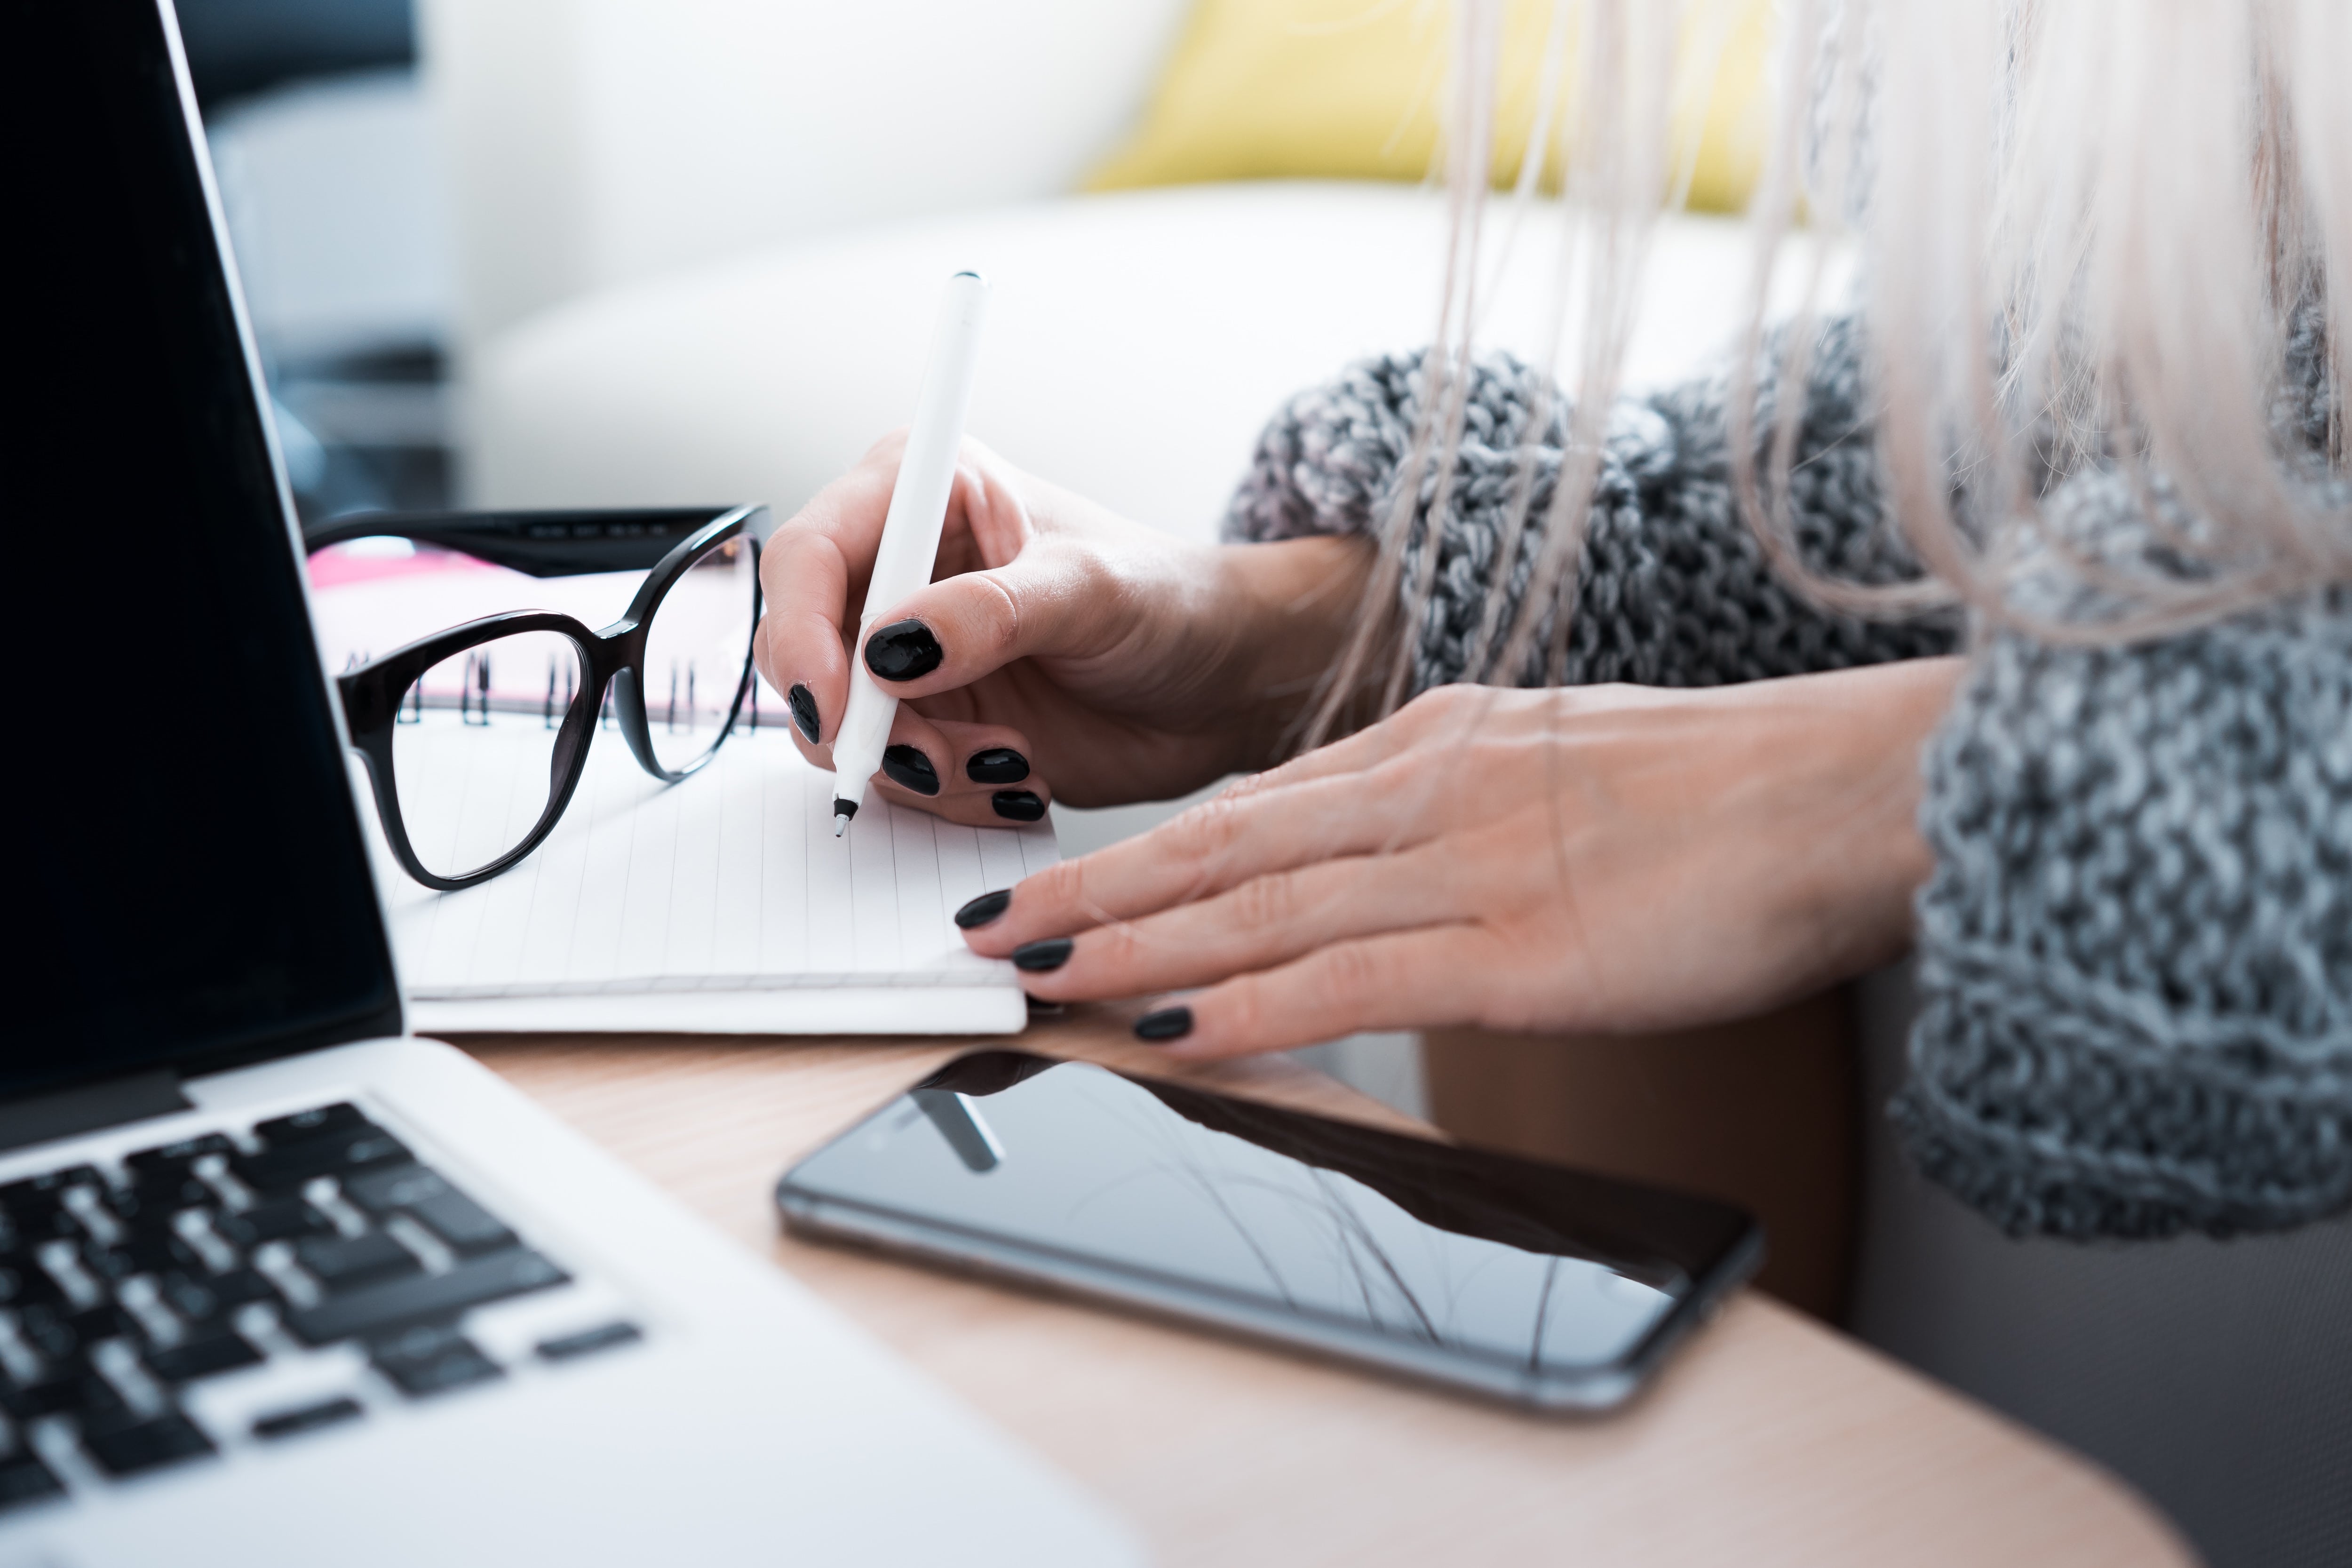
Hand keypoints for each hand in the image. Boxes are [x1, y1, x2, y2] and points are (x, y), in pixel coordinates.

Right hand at [754, 434, 1370, 824]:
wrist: (1226, 682)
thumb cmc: (1173, 602)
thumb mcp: (1090, 592)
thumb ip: (990, 613)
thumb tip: (891, 648)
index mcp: (921, 493)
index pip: (808, 556)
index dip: (801, 635)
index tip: (839, 707)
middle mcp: (897, 570)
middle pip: (804, 652)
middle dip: (863, 723)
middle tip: (939, 757)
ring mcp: (908, 654)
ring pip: (841, 729)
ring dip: (915, 768)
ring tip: (1008, 764)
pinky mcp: (931, 723)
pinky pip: (890, 776)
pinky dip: (941, 794)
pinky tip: (1015, 780)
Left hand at [959, 658, 1965, 1056]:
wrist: (1846, 793)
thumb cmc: (1725, 791)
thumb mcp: (1559, 769)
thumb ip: (1463, 808)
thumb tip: (1393, 863)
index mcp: (1436, 745)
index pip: (1253, 804)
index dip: (1144, 849)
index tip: (1065, 879)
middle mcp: (1425, 791)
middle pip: (1220, 847)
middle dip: (1094, 891)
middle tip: (991, 927)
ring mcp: (1463, 870)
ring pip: (1257, 910)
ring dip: (1133, 948)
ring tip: (1034, 976)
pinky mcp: (1515, 952)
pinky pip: (1346, 982)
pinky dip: (1245, 1008)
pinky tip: (1169, 1031)